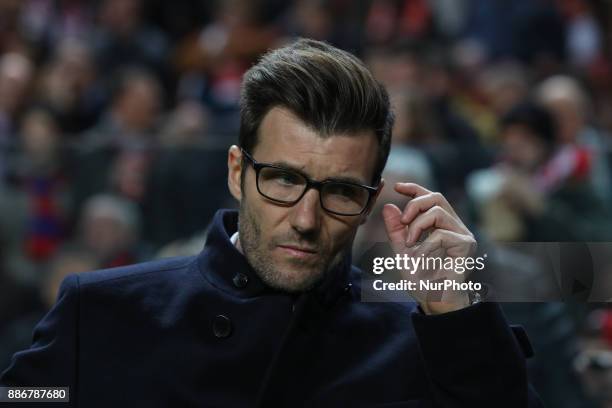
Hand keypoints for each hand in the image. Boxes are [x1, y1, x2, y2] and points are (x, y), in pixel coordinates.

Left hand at [382, 183, 476, 313]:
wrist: (434, 301)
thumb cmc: (422, 279)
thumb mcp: (402, 251)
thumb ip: (396, 230)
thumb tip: (388, 206)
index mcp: (442, 225)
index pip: (430, 198)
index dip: (415, 188)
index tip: (397, 187)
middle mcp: (455, 227)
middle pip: (437, 197)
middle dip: (414, 204)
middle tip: (403, 222)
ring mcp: (463, 235)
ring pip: (438, 212)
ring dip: (417, 226)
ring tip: (410, 245)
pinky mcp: (466, 246)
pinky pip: (441, 234)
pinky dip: (425, 246)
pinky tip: (421, 259)